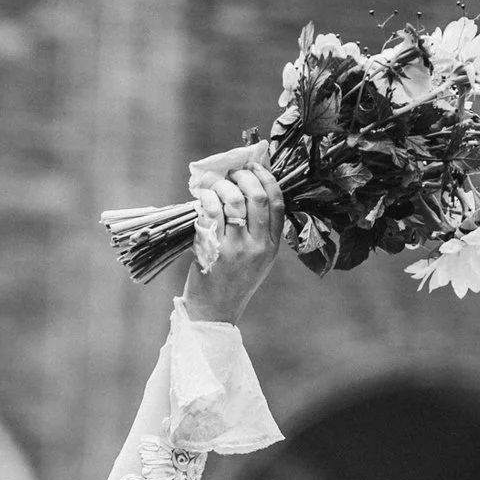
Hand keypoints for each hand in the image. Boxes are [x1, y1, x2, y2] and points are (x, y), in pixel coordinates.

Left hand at [182, 143, 283, 324]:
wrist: (215, 312)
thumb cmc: (233, 281)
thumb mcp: (257, 258)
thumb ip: (259, 229)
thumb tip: (248, 188)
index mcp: (273, 245)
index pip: (277, 202)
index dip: (266, 178)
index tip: (253, 166)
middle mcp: (258, 246)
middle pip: (257, 197)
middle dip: (243, 176)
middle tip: (231, 173)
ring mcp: (236, 249)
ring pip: (233, 202)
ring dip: (222, 186)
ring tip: (214, 185)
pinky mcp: (214, 252)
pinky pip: (211, 214)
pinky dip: (206, 199)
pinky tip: (202, 197)